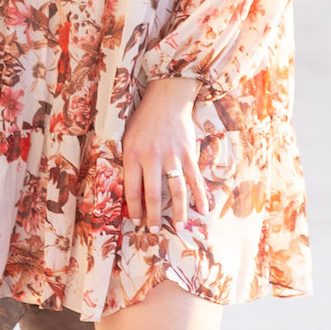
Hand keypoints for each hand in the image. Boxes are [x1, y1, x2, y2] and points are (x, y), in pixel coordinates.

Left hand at [121, 77, 206, 231]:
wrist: (166, 98)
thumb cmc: (142, 120)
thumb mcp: (127, 138)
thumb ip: (129, 162)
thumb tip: (131, 189)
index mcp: (133, 154)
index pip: (132, 189)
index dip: (134, 208)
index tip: (136, 221)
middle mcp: (152, 157)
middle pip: (154, 194)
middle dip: (154, 216)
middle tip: (154, 231)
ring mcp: (172, 156)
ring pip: (176, 190)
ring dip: (179, 211)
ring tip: (179, 226)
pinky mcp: (188, 153)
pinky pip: (195, 179)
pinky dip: (200, 195)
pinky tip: (203, 210)